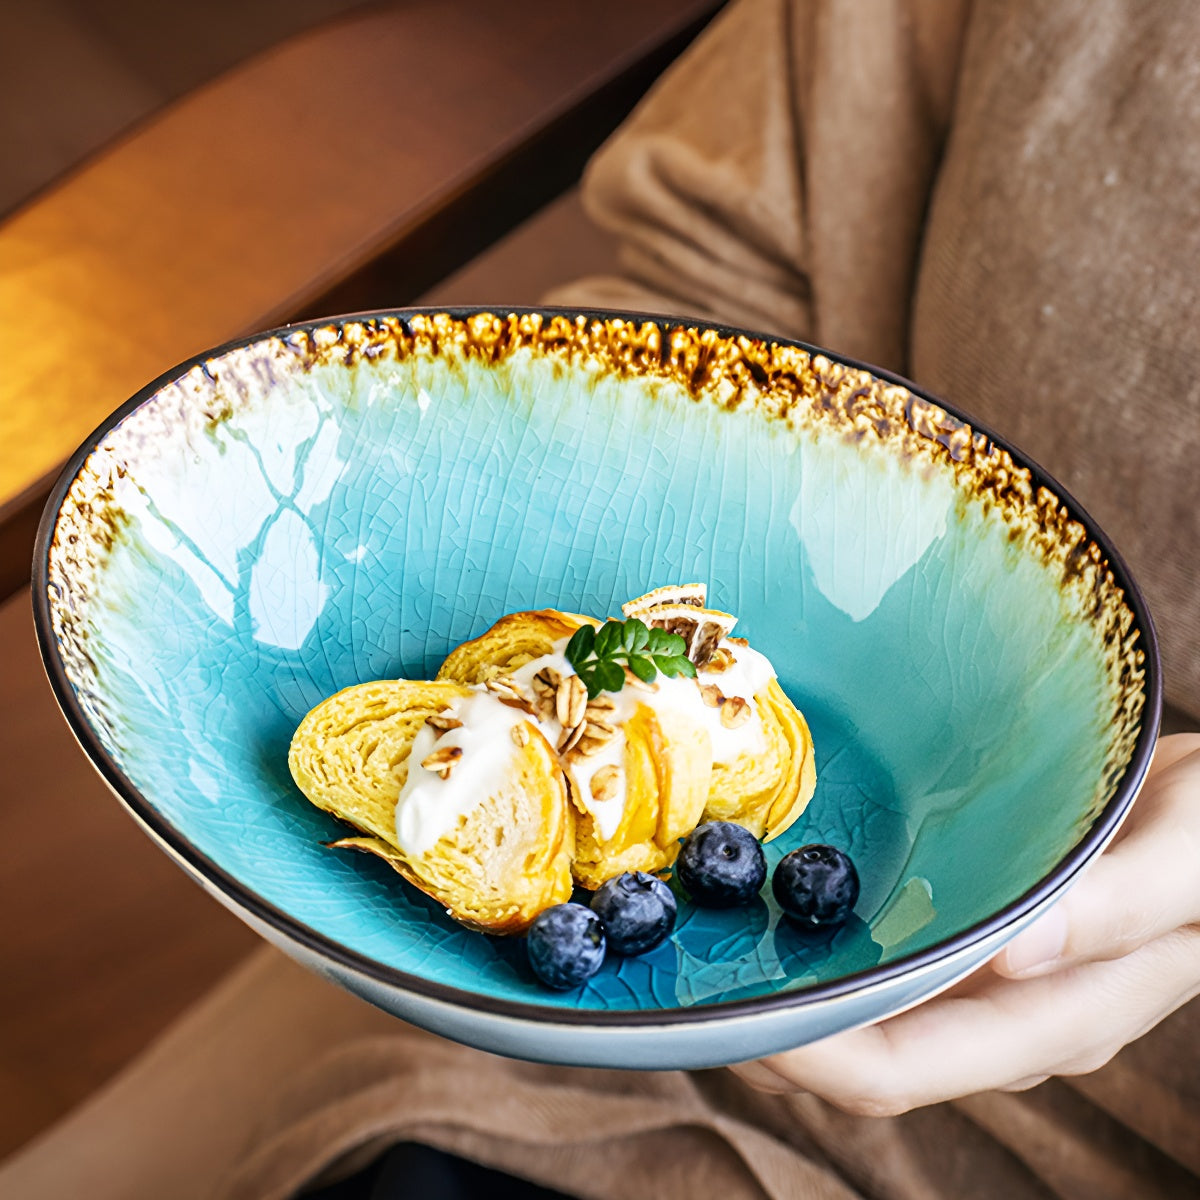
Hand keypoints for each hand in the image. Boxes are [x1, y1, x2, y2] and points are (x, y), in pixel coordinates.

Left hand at [731, 733, 1199, 1115]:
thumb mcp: (1191, 859)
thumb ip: (1117, 910)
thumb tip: (1010, 955)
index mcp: (1052, 1018)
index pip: (897, 1070)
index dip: (802, 1057)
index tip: (723, 1016)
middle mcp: (1006, 1013)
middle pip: (861, 1052)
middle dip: (771, 1026)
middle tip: (684, 970)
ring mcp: (990, 979)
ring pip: (867, 1007)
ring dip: (791, 984)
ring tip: (712, 934)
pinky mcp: (982, 935)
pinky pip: (889, 955)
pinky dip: (829, 937)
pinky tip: (786, 892)